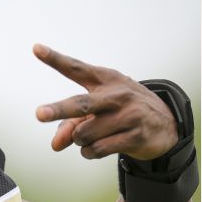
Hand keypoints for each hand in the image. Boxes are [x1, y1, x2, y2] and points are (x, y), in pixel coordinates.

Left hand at [33, 44, 176, 160]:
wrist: (166, 123)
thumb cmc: (123, 111)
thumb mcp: (99, 110)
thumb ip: (71, 124)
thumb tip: (55, 145)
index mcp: (105, 79)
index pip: (76, 68)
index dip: (55, 59)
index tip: (36, 48)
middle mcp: (116, 95)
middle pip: (81, 104)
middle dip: (58, 109)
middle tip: (39, 114)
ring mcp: (128, 115)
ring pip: (84, 134)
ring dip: (79, 141)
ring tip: (90, 137)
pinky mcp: (135, 136)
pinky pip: (97, 149)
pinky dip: (89, 152)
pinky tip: (95, 148)